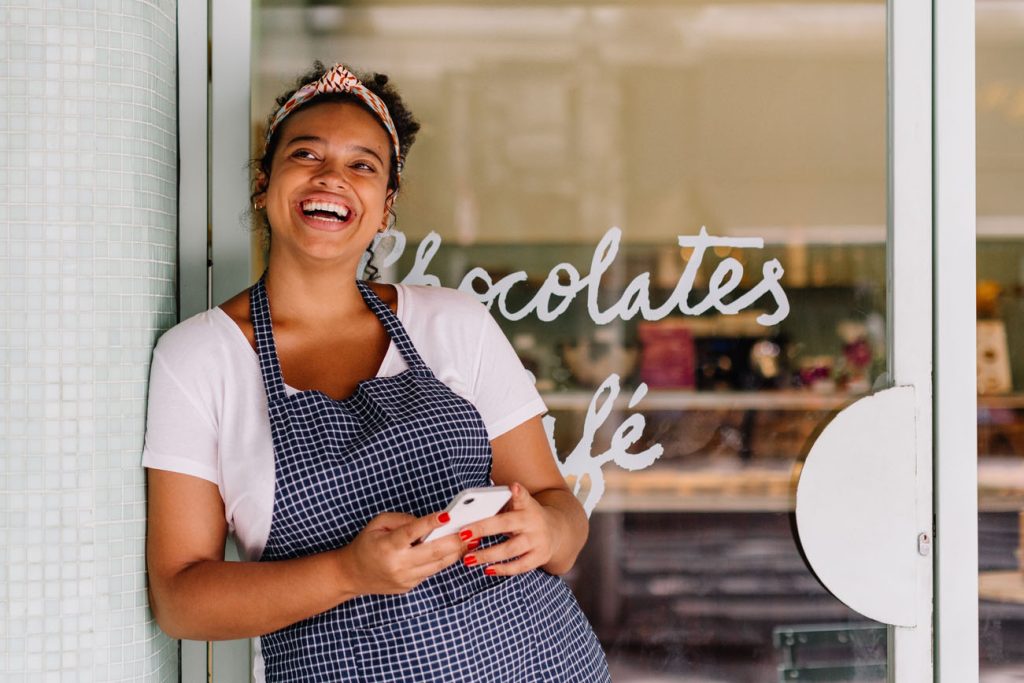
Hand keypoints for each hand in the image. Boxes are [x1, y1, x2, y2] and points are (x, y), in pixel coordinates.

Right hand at [342, 511, 465, 594]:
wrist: (352, 575)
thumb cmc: (366, 544)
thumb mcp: (378, 524)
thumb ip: (403, 520)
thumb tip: (429, 522)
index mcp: (387, 546)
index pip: (412, 532)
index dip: (430, 523)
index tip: (447, 515)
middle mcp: (398, 564)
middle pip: (433, 552)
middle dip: (455, 540)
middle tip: (472, 529)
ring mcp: (405, 578)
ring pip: (438, 564)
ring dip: (457, 552)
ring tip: (472, 540)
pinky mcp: (410, 586)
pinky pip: (431, 571)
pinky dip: (445, 560)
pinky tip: (457, 551)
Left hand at [457, 482, 560, 576]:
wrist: (556, 531)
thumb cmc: (527, 517)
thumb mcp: (520, 506)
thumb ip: (501, 504)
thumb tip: (471, 508)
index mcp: (527, 506)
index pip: (523, 497)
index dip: (518, 492)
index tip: (514, 487)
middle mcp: (533, 522)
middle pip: (507, 524)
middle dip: (483, 528)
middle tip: (463, 533)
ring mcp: (537, 541)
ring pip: (510, 549)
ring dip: (487, 554)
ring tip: (468, 558)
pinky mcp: (539, 557)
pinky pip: (519, 566)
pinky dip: (502, 569)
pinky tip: (487, 569)